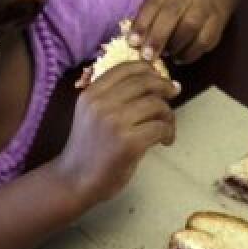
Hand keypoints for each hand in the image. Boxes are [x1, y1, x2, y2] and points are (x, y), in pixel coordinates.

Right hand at [57, 62, 179, 204]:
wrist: (74, 180)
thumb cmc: (87, 148)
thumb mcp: (91, 113)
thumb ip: (111, 97)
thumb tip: (152, 80)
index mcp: (91, 93)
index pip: (125, 68)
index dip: (148, 69)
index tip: (159, 78)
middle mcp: (101, 103)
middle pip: (144, 82)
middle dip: (164, 86)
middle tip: (174, 93)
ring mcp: (115, 122)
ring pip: (156, 104)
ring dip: (168, 115)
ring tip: (167, 127)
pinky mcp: (129, 142)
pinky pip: (160, 128)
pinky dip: (169, 133)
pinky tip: (165, 141)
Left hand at [129, 0, 223, 64]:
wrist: (205, 1)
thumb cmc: (172, 10)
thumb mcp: (158, 7)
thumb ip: (145, 20)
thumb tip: (130, 40)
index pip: (154, 3)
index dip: (143, 23)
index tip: (133, 42)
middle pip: (172, 13)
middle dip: (158, 36)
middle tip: (147, 56)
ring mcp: (206, 6)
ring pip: (190, 26)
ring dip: (175, 45)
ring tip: (165, 55)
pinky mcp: (217, 23)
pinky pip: (204, 41)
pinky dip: (189, 53)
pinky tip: (179, 58)